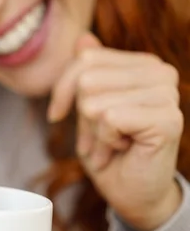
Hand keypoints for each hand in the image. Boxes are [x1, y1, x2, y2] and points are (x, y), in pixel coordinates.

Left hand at [48, 33, 183, 230]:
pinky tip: (123, 149)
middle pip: (87, 79)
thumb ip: (86, 72)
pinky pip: (110, 118)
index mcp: (141, 64)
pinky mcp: (168, 119)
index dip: (63, 91)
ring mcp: (168, 94)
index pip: (84, 59)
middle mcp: (160, 72)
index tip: (62, 114)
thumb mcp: (84, 107)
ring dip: (95, 131)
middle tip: (100, 137)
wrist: (130, 192)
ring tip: (113, 144)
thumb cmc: (107, 150)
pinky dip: (106, 141)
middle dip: (81, 116)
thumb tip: (83, 38)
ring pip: (96, 100)